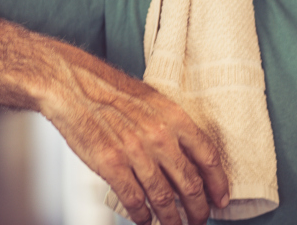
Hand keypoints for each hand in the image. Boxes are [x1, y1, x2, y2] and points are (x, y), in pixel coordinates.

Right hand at [42, 57, 228, 224]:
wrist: (74, 86)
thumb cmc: (112, 91)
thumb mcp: (153, 100)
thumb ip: (171, 125)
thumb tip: (187, 154)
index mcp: (174, 117)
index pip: (207, 157)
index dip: (218, 183)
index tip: (221, 199)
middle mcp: (160, 137)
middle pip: (190, 183)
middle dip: (198, 208)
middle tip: (200, 219)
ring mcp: (136, 153)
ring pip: (164, 198)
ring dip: (172, 219)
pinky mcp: (111, 166)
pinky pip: (134, 200)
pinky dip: (142, 216)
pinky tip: (144, 220)